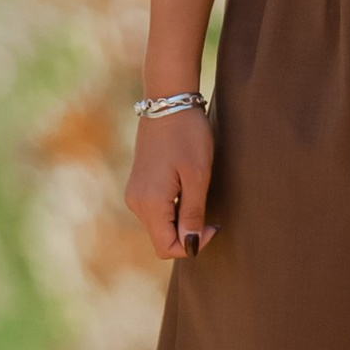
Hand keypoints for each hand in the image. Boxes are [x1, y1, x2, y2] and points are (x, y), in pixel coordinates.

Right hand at [127, 101, 216, 260]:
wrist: (168, 102)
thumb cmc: (187, 136)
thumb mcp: (197, 176)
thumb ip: (193, 214)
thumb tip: (191, 245)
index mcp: (150, 203)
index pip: (167, 248)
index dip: (193, 245)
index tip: (213, 225)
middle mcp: (136, 203)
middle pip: (162, 239)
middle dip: (188, 234)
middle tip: (211, 213)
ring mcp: (135, 194)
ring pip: (160, 226)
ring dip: (181, 221)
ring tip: (198, 194)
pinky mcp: (139, 185)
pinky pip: (156, 211)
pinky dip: (174, 210)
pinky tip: (186, 188)